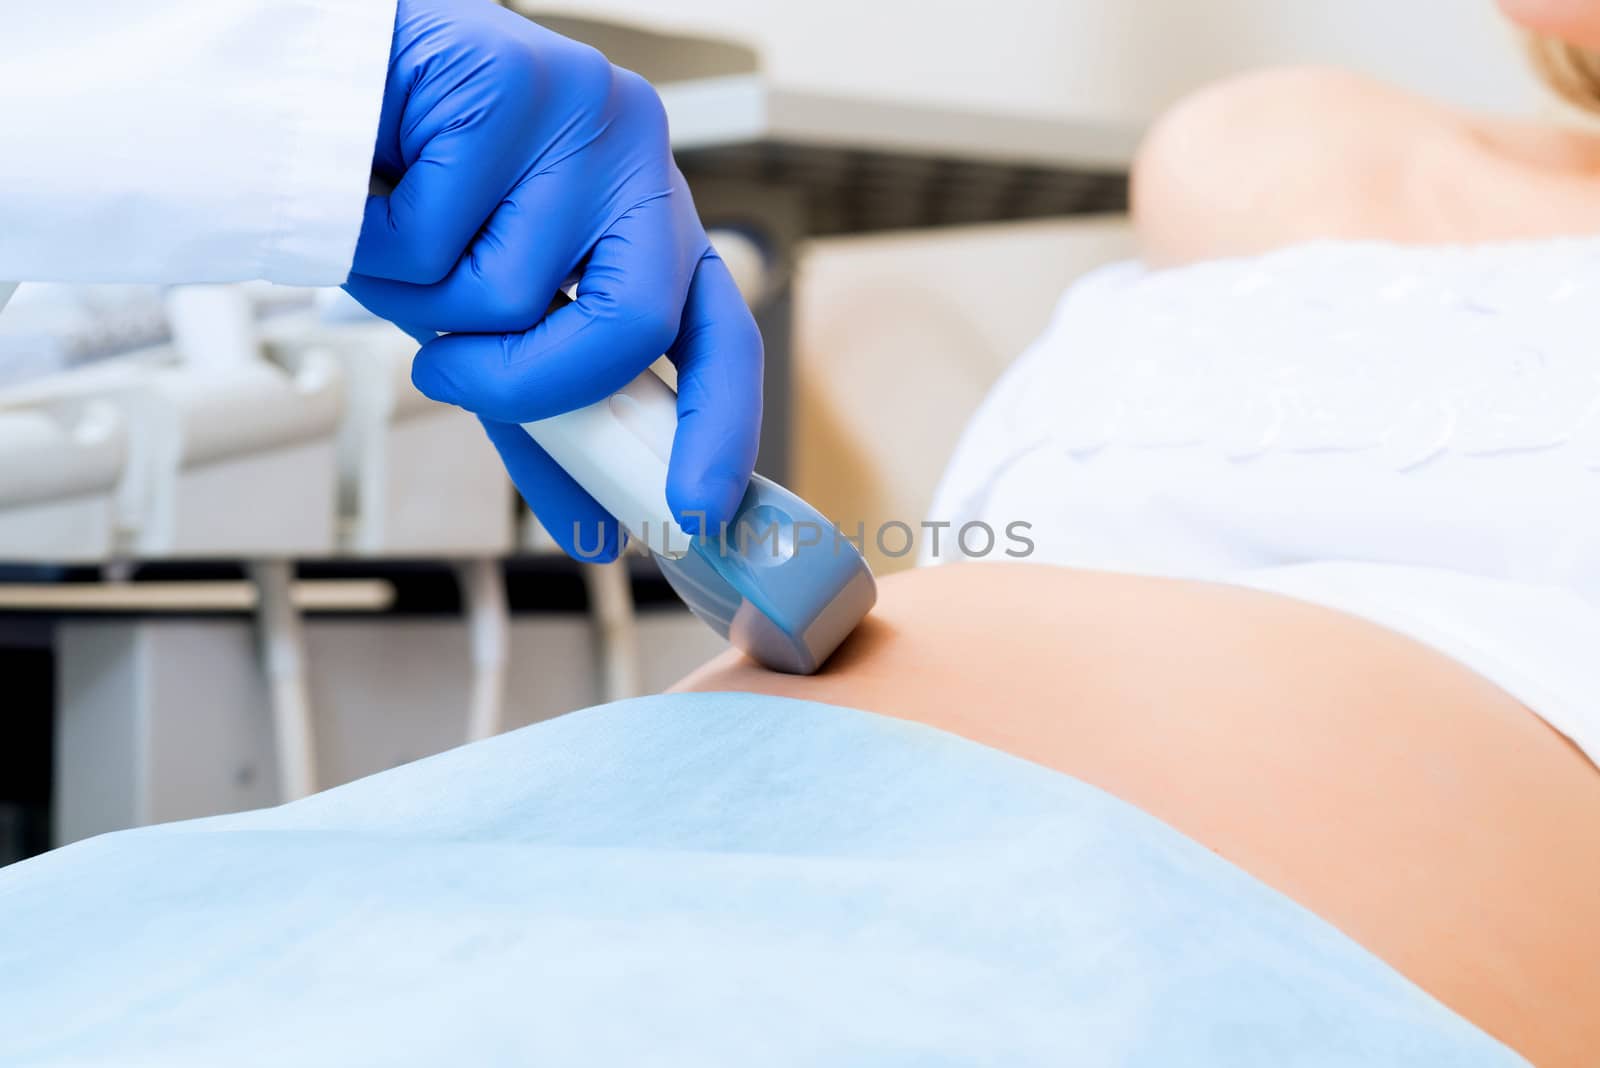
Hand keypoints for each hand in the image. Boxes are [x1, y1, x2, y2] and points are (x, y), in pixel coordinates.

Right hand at [346, 0, 761, 560]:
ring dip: (423, 295)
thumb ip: (543, 409)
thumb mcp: (483, 320)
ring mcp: (586, 113)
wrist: (317, 81)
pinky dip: (377, 242)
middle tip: (453, 369)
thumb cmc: (409, 193)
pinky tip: (372, 189)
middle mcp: (637, 163)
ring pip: (513, 293)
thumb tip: (596, 523)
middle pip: (635, 323)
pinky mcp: (513, 76)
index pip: (719, 334)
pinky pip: (435, 235)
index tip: (697, 510)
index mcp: (649, 222)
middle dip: (532, 379)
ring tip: (396, 234)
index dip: (719, 427)